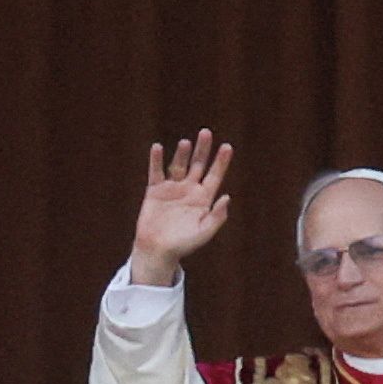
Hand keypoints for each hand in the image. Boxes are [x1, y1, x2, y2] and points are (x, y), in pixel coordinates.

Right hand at [129, 129, 231, 285]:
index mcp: (203, 199)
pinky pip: (156, 172)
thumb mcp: (203, 233)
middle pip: (198, 165)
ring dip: (182, 153)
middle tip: (206, 132)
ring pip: (178, 165)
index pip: (214, 176)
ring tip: (186, 143)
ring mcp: (172, 188)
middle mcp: (189, 190)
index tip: (227, 147)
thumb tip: (227, 198)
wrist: (157, 251)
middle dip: (202, 149)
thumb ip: (216, 217)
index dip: (221, 162)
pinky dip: (156, 160)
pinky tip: (157, 148)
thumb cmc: (182, 245)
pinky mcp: (155, 190)